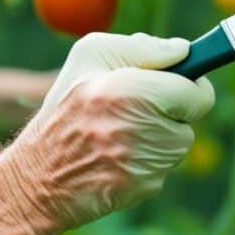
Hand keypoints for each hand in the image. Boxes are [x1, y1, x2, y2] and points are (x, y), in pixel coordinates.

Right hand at [0, 33, 214, 234]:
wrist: (39, 177)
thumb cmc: (66, 109)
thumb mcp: (88, 58)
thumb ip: (140, 47)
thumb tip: (182, 50)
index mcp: (129, 90)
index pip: (195, 92)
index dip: (187, 88)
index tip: (173, 87)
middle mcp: (139, 128)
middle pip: (189, 120)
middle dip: (169, 113)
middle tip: (134, 110)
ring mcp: (143, 162)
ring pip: (178, 145)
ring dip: (158, 138)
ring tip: (119, 135)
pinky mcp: (144, 187)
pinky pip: (164, 169)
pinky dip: (146, 163)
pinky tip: (116, 159)